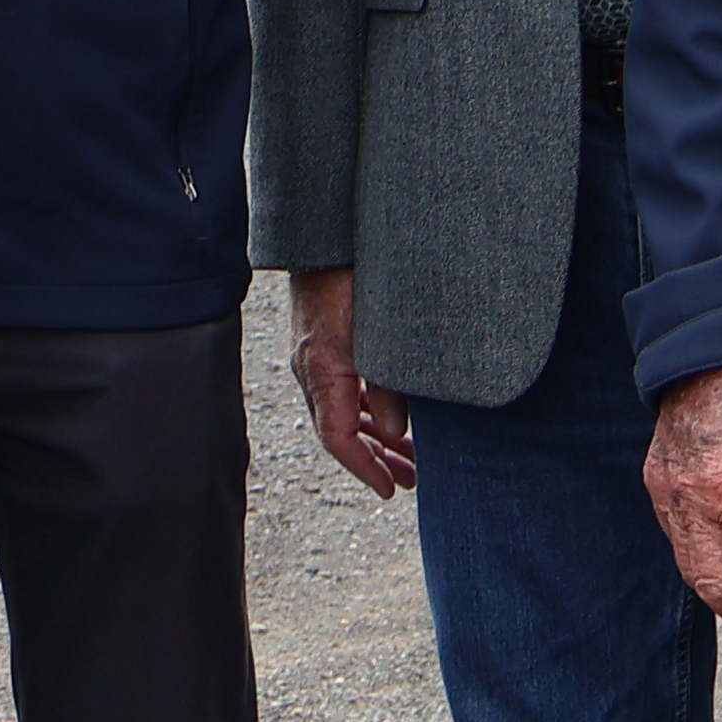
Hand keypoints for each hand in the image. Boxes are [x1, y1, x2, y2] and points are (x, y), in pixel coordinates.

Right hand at [288, 268, 413, 499]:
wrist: (324, 232)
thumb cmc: (355, 274)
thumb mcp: (383, 333)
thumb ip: (390, 385)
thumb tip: (398, 431)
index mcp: (323, 368)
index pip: (338, 437)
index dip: (366, 468)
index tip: (392, 489)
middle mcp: (311, 367)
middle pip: (338, 431)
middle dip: (375, 461)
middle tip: (410, 480)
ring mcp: (312, 355)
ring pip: (339, 412)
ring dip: (373, 439)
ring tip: (406, 458)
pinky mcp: (320, 343)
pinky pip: (339, 390)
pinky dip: (364, 411)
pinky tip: (389, 418)